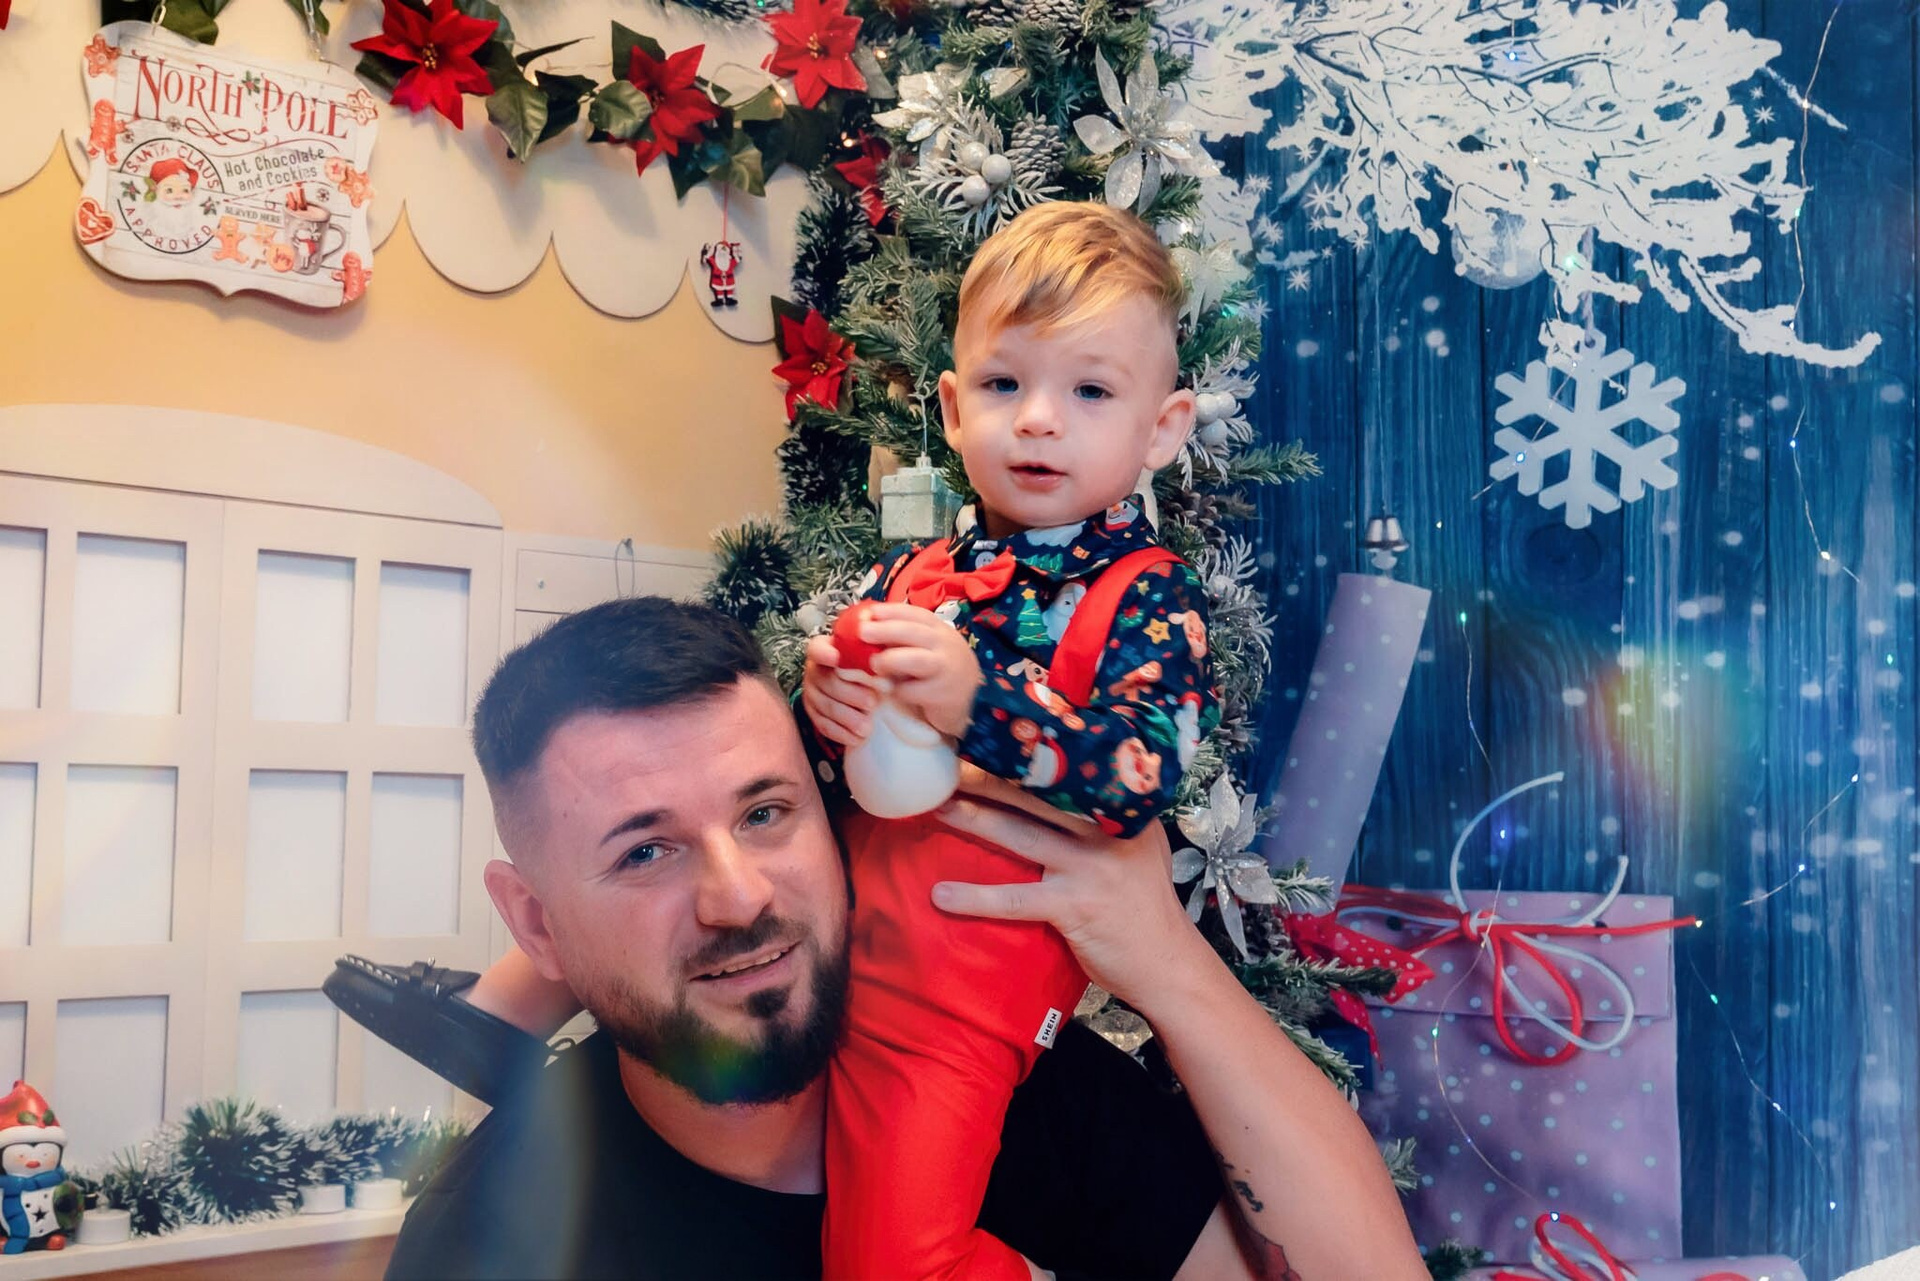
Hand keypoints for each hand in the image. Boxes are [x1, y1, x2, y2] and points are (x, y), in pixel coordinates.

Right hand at [801, 634, 881, 747]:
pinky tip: (858, 738)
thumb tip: (891, 656)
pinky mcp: (814, 714)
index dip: (825, 653)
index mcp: (827, 649)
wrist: (864, 686)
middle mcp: (815, 670)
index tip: (836, 658)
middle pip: (826, 681)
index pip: (817, 648)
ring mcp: (813, 693)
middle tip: (872, 703)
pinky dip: (842, 734)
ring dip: (848, 718)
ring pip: (826, 707)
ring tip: (867, 726)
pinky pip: (824, 726)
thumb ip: (879, 652)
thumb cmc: (870, 666)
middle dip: (850, 694)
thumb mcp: (875, 654)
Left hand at [854, 603, 983, 738]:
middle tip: (863, 632)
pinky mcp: (944, 694)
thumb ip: (902, 639)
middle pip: (914, 632)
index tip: (870, 612)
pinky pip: (915, 690)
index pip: (916, 614)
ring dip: (891, 660)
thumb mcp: (925, 648)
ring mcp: (947, 669)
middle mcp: (946, 645)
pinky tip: (892, 690)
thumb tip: (866, 626)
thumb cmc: (936, 671)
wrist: (964, 702)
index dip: (892, 612)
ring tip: (875, 663)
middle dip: (886, 630)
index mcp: (940, 630)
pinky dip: (899, 690)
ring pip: (916, 660)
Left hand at [929, 770, 1213, 1014]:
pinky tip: (943, 894)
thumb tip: (1066, 791)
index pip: (1070, 774)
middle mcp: (1109, 830)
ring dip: (975, 819)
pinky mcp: (1074, 906)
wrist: (1167, 964)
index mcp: (1124, 809)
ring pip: (1022, 835)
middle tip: (949, 764)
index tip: (990, 741)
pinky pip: (1015, 898)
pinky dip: (976, 896)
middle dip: (990, 778)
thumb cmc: (1145, 906)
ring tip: (937, 808)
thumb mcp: (1141, 847)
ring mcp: (1091, 867)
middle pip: (1039, 795)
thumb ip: (1111, 818)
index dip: (1028, 758)